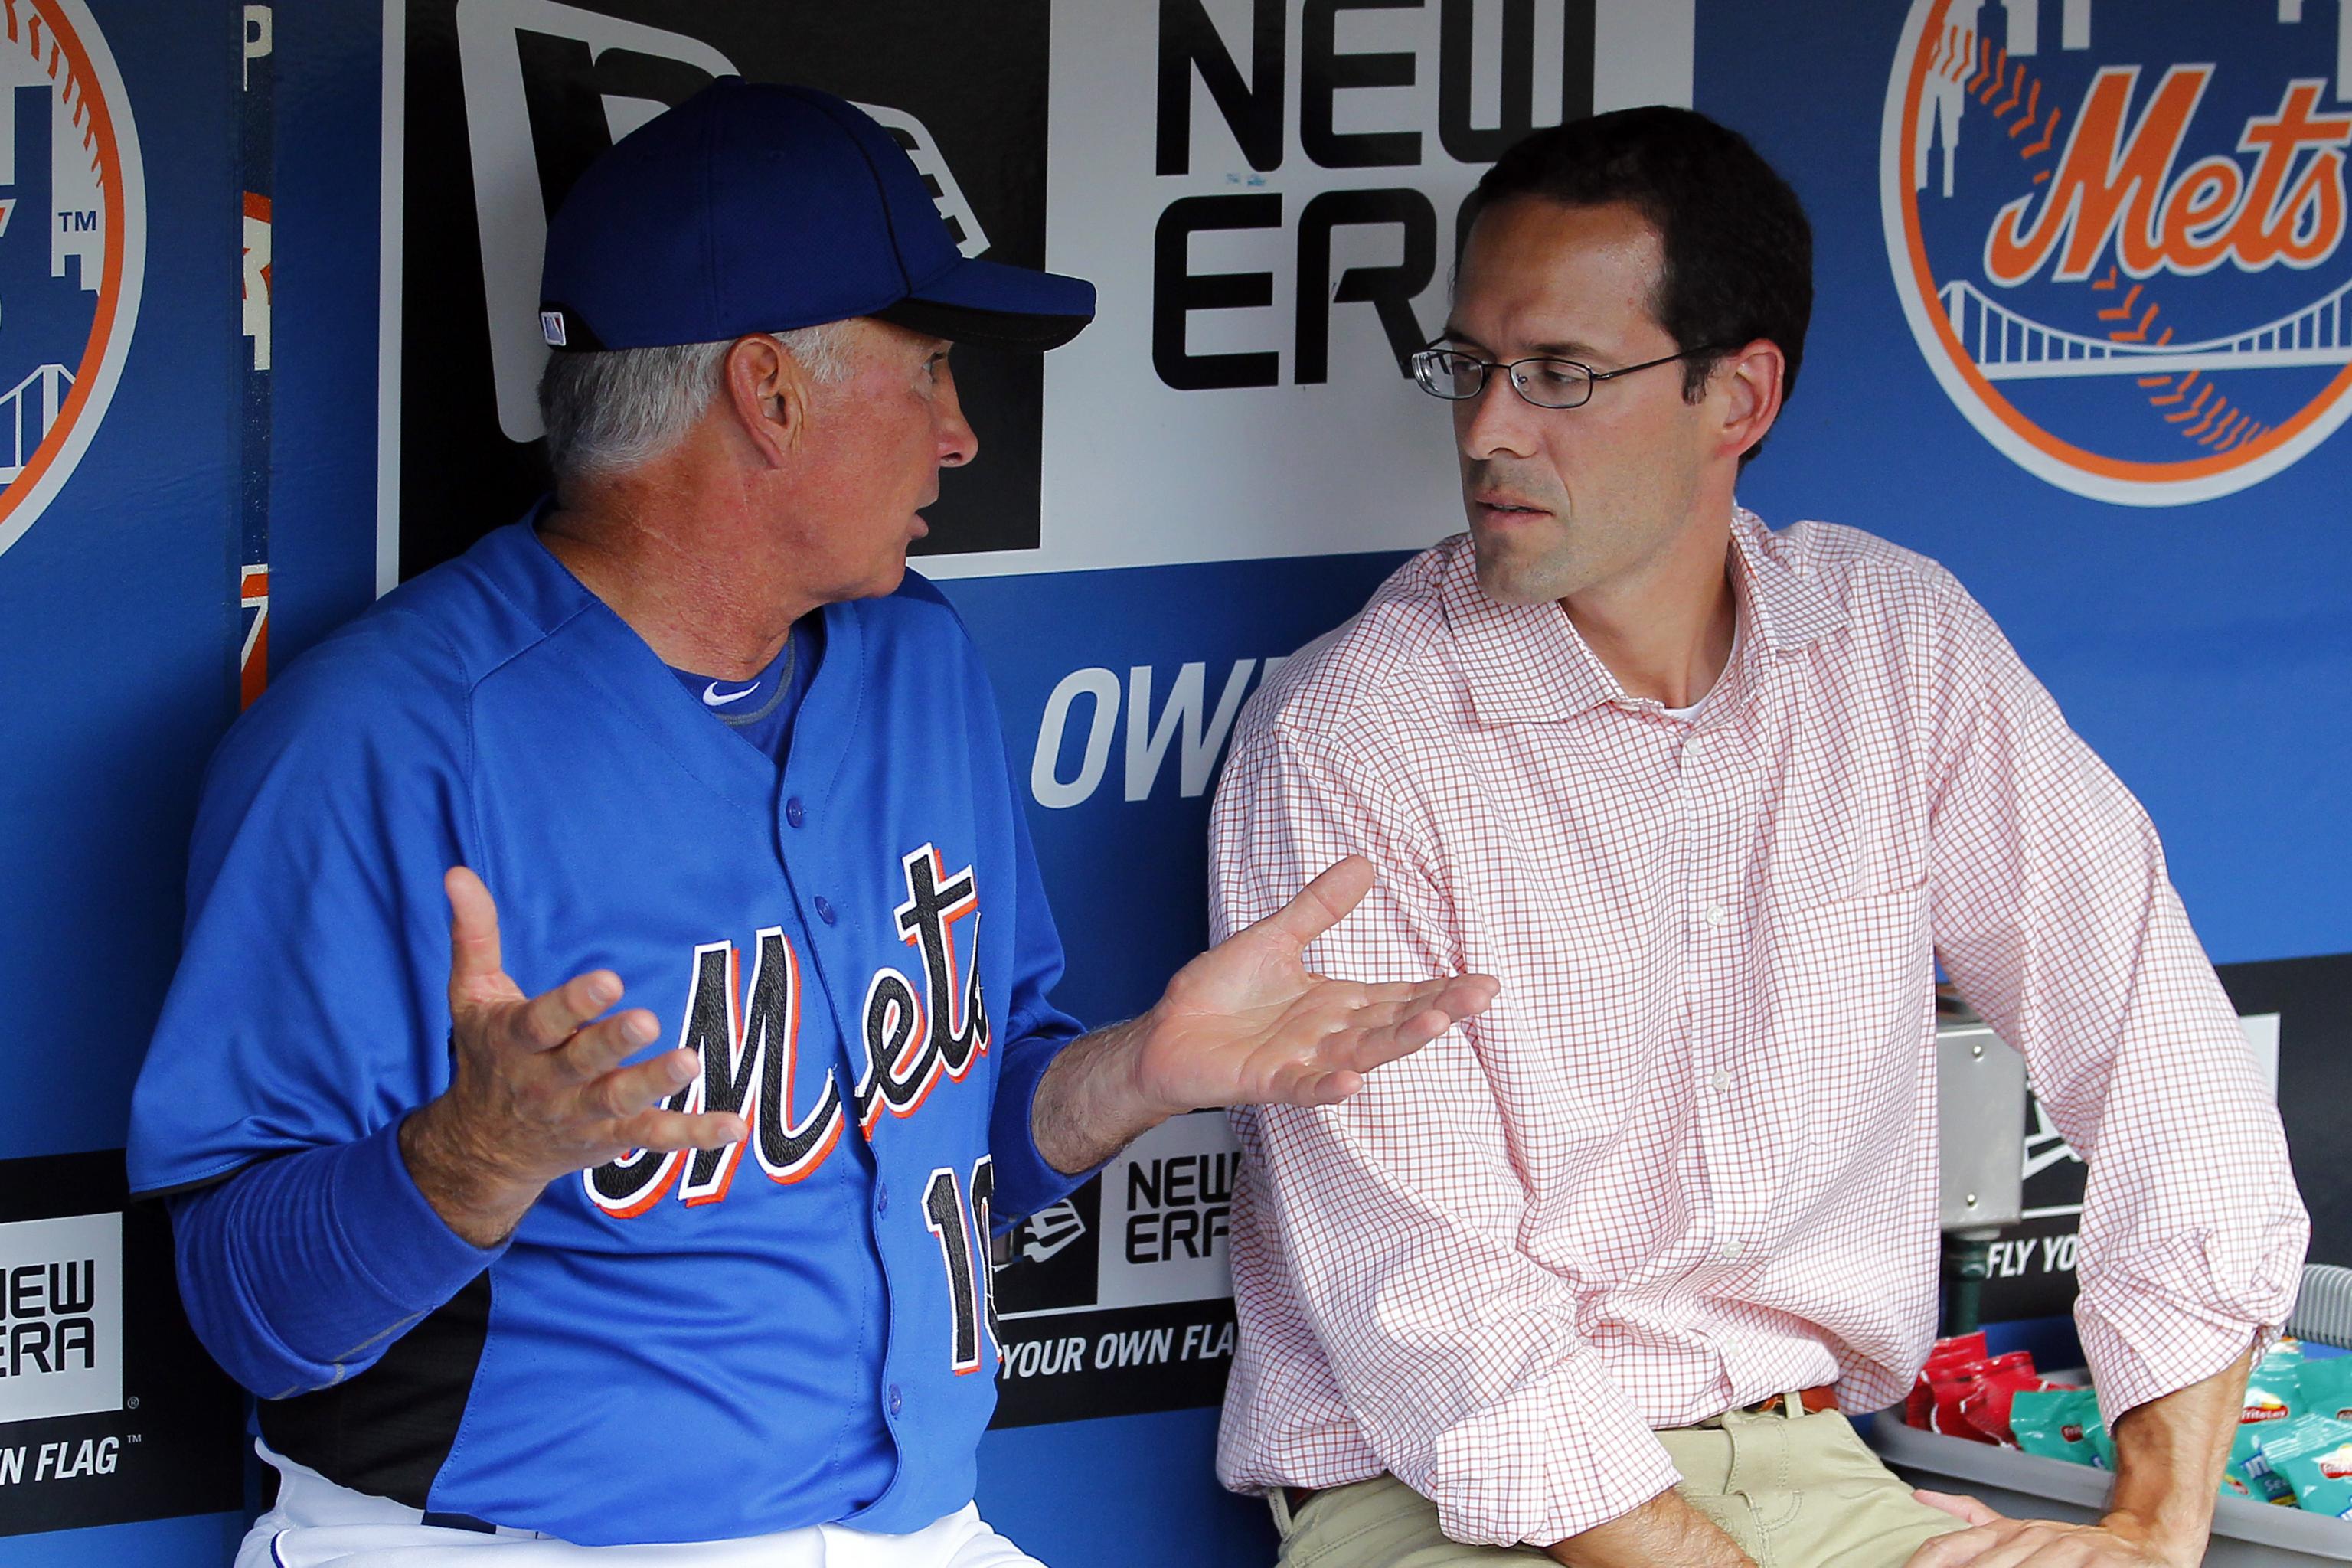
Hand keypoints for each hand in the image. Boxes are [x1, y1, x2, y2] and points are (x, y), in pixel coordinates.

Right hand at [398, 867, 746, 1245]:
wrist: (484, 1146)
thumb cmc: (488, 1054)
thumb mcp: (472, 996)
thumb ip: (474, 936)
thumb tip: (457, 873)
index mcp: (516, 1041)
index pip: (542, 1021)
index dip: (573, 1003)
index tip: (608, 979)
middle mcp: (547, 1082)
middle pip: (582, 1062)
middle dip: (612, 1043)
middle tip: (647, 1020)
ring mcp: (581, 1113)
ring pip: (619, 1101)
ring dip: (653, 1084)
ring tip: (688, 1061)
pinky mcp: (611, 1136)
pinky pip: (654, 1137)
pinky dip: (693, 1134)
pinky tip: (734, 1126)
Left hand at [1030, 857, 1499, 1172]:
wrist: (1164, 1033)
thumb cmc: (1219, 994)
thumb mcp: (1274, 939)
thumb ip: (1319, 908)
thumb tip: (1364, 863)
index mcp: (1337, 1003)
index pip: (1400, 995)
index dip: (1441, 989)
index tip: (1486, 982)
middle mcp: (1329, 1036)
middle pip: (1394, 1024)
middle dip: (1439, 1010)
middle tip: (1482, 995)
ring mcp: (1303, 1061)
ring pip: (1362, 1054)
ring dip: (1398, 1042)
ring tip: (1437, 1023)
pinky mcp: (1267, 1081)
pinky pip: (1304, 1087)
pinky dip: (1328, 1086)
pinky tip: (1352, 1081)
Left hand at [1906, 1491, 2188, 1567]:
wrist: (2140, 1548)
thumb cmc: (2070, 1547)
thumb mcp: (2017, 1530)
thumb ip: (1972, 1516)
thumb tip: (1921, 1496)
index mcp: (2006, 1531)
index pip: (1950, 1548)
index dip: (1924, 1564)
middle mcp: (2031, 1537)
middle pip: (1984, 1566)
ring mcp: (2067, 1549)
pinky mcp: (2099, 1562)